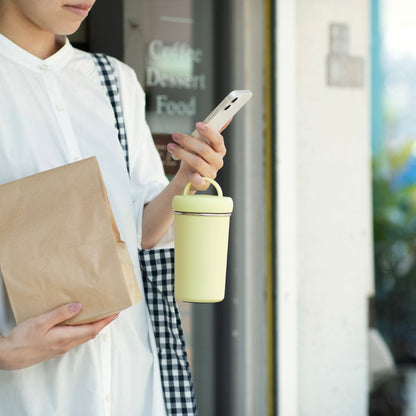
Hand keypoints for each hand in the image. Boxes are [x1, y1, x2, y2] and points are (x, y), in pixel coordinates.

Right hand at [0, 303, 117, 369]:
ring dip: (93, 326)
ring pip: (83, 336)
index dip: (105, 321)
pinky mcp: (56, 347)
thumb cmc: (23, 339)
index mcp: (65, 338)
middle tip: (111, 312)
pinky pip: (75, 338)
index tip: (115, 313)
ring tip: (99, 315)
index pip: (92, 329)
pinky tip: (80, 322)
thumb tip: (79, 306)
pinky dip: (82, 329)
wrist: (9, 355)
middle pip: (90, 333)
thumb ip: (60, 314)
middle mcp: (66, 344)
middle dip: (102, 323)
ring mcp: (61, 347)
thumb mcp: (41, 322)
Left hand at [167, 121, 227, 190]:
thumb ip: (208, 131)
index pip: (218, 139)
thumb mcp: (199, 141)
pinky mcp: (204, 184)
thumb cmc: (195, 156)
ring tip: (171, 147)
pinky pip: (199, 180)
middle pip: (204, 150)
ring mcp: (212, 173)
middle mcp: (218, 161)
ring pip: (197, 162)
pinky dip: (194, 177)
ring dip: (182, 153)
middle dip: (188, 141)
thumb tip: (226, 117)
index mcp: (219, 150)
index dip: (209, 132)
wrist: (187, 176)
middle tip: (175, 135)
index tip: (197, 124)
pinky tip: (189, 173)